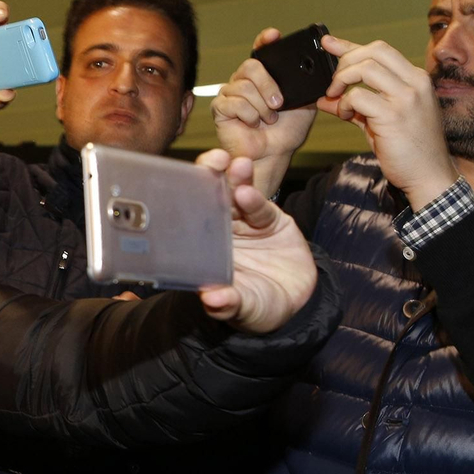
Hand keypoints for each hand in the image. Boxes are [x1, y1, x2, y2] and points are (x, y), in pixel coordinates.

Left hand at [195, 149, 317, 333]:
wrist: (295, 303)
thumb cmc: (258, 307)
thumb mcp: (244, 310)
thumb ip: (229, 304)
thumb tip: (212, 299)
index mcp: (201, 249)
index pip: (187, 220)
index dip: (183, 201)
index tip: (179, 186)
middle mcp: (218, 232)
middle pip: (209, 198)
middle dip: (208, 177)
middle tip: (211, 162)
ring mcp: (242, 223)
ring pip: (235, 196)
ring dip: (235, 179)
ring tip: (237, 166)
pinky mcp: (268, 220)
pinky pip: (259, 208)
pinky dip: (255, 199)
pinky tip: (249, 192)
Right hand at [211, 28, 317, 196]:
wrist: (274, 153)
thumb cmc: (287, 130)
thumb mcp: (305, 102)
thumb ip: (307, 82)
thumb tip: (315, 67)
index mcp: (263, 76)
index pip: (260, 51)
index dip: (265, 41)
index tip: (274, 36)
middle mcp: (244, 81)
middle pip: (250, 66)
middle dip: (268, 85)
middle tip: (279, 104)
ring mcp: (230, 93)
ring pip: (243, 87)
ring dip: (261, 106)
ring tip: (268, 119)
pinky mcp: (220, 108)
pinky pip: (235, 103)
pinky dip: (250, 115)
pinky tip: (253, 124)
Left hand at [316, 35, 458, 209]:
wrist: (429, 175)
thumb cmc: (407, 149)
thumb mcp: (380, 121)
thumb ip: (356, 105)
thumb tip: (325, 99)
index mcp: (416, 79)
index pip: (381, 51)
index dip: (351, 46)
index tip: (329, 44)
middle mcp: (415, 83)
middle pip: (374, 51)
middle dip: (345, 61)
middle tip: (333, 83)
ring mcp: (406, 98)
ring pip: (365, 68)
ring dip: (342, 80)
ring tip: (336, 97)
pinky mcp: (394, 115)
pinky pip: (359, 97)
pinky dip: (345, 104)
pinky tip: (346, 116)